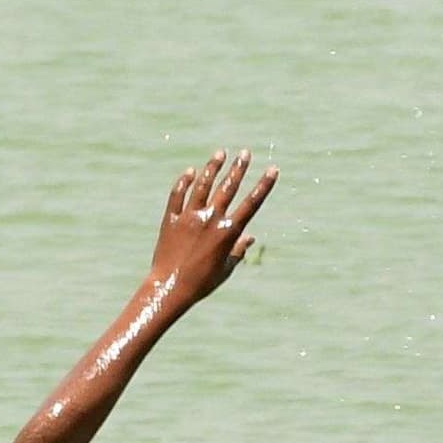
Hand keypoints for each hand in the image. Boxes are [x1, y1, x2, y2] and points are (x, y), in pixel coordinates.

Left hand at [147, 149, 276, 307]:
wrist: (170, 289)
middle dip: (239, 168)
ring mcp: (190, 217)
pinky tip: (191, 172)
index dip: (264, 185)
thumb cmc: (201, 283)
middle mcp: (210, 220)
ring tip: (220, 153)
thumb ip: (237, 250)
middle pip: (228, 187)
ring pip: (203, 184)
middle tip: (245, 153)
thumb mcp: (225, 269)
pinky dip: (185, 181)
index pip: (251, 204)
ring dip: (213, 167)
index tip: (273, 170)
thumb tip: (249, 238)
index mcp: (228, 232)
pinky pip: (178, 195)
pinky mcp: (172, 219)